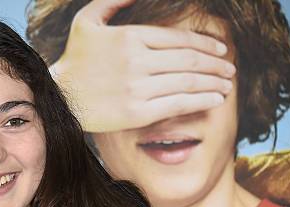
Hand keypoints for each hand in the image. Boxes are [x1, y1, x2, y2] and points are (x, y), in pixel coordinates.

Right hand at [50, 0, 235, 132]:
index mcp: (130, 37)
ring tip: (227, 85)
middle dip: (216, 64)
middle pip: (189, 60)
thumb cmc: (75, 58)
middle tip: (230, 69)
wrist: (59, 96)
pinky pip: (177, 104)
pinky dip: (201, 101)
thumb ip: (115, 0)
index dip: (207, 44)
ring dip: (214, 83)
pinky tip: (215, 100)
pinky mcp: (136, 112)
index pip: (180, 39)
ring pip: (187, 82)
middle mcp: (136, 61)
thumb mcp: (87, 20)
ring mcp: (137, 88)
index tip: (222, 50)